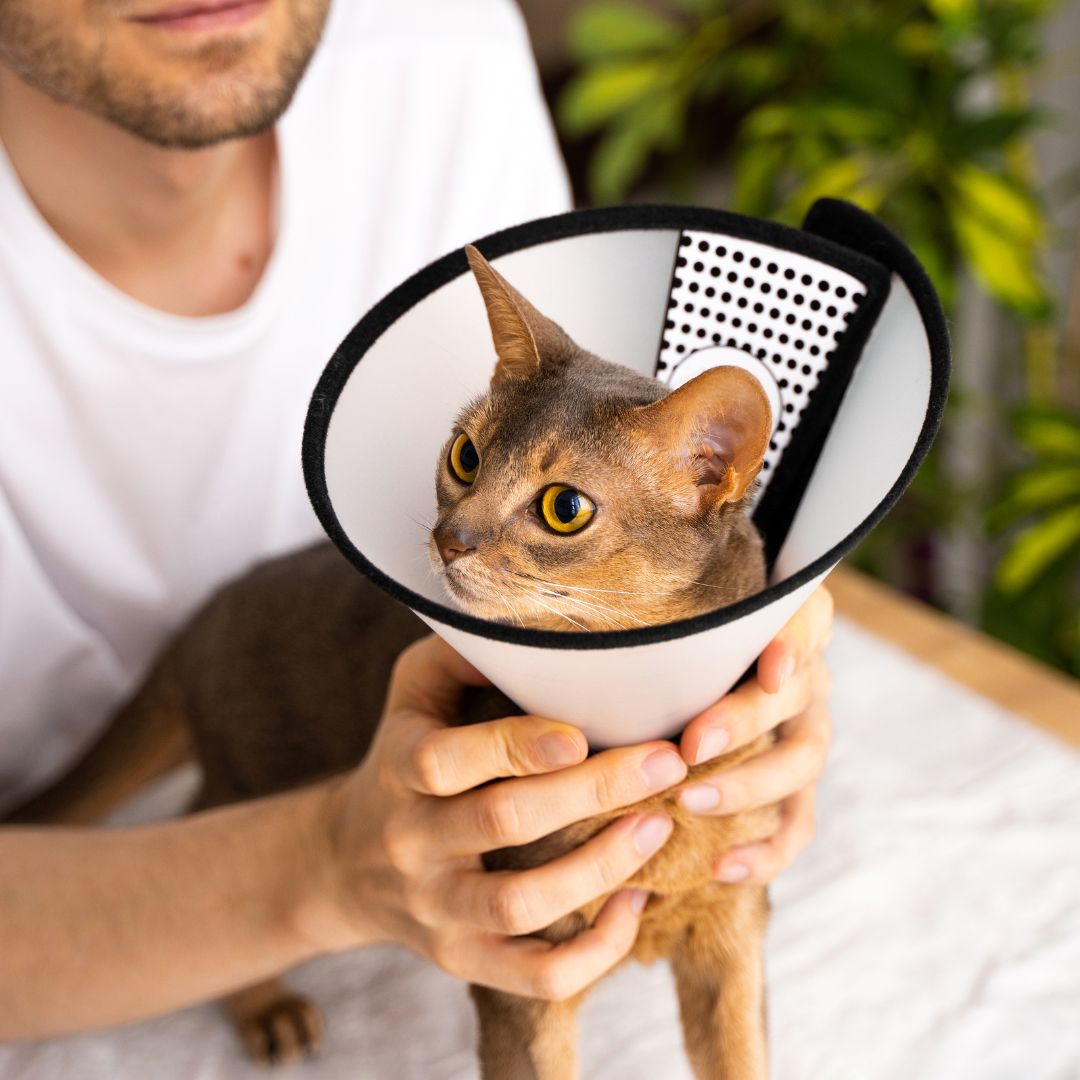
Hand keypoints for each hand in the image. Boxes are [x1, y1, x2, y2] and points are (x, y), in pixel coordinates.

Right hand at [309, 635, 689, 1001]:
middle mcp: (413, 843)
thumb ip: (459, 654)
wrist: (347, 864)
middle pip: (502, 824)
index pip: (446, 761)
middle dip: (591, 794)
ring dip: (599, 871)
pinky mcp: (464, 959)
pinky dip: (594, 953)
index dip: (514, 747)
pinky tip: (637, 902)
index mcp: (399, 767)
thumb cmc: (402, 756)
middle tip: (665, 762)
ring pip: (519, 907)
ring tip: (659, 827)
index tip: (581, 733)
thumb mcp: (410, 693)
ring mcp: (437, 910)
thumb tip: (533, 623)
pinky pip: (533, 975)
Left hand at [676, 585, 833, 883]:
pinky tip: (720, 867)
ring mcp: (804, 734)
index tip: (769, 669)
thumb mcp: (667, 626)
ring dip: (749, 785)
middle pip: (796, 696)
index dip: (794, 644)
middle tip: (691, 746)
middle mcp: (801, 679)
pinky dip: (765, 851)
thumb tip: (600, 640)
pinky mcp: (796, 789)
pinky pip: (796, 824)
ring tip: (692, 801)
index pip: (805, 621)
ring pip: (801, 763)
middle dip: (744, 721)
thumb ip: (660, 625)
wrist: (685, 693)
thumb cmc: (666, 651)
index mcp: (780, 627)